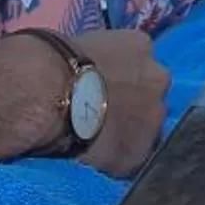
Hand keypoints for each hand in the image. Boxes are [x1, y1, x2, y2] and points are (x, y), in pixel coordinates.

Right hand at [25, 28, 169, 176]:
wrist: (47, 95)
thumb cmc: (53, 62)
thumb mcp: (84, 43)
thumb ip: (101, 58)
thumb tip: (91, 71)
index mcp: (140, 46)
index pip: (140, 65)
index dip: (123, 81)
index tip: (105, 90)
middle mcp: (157, 79)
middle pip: (150, 97)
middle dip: (132, 107)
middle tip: (103, 117)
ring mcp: (153, 119)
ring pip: (145, 130)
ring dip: (127, 135)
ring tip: (96, 142)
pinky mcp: (137, 155)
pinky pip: (129, 160)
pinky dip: (114, 161)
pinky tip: (93, 160)